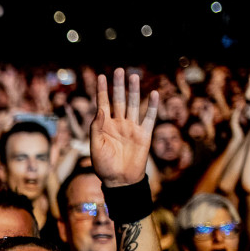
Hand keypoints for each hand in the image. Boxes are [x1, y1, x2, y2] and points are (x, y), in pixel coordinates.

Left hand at [90, 68, 158, 186]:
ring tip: (133, 76)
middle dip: (118, 85)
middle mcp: (118, 123)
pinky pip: (148, 118)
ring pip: (133, 105)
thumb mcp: (95, 146)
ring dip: (133, 91)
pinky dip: (151, 106)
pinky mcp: (144, 134)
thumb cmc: (103, 165)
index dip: (102, 90)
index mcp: (104, 125)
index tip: (101, 76)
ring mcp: (132, 127)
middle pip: (118, 100)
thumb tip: (100, 110)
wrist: (119, 180)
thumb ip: (96, 128)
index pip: (103, 103)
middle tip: (119, 70)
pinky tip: (154, 94)